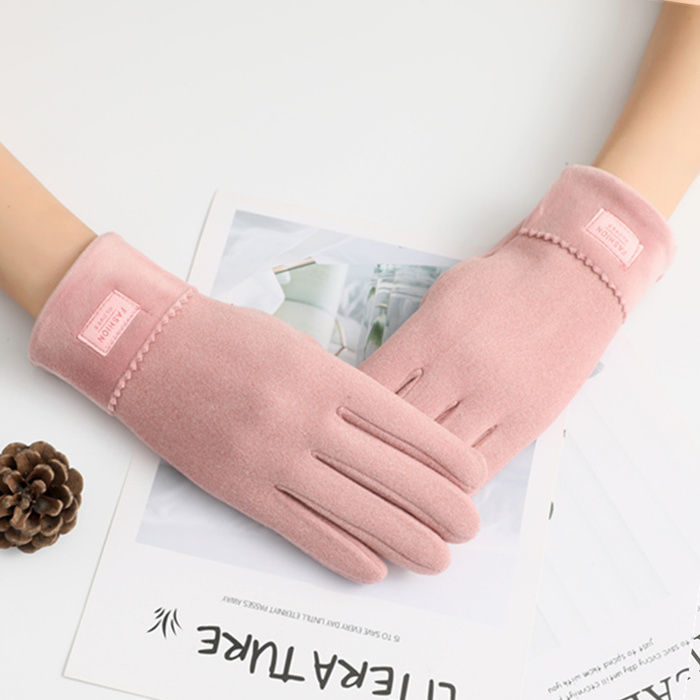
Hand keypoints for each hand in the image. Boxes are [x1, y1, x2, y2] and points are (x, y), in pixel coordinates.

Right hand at [29, 234, 485, 582]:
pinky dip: (340, 551)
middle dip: (436, 504)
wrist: (148, 348)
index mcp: (323, 376)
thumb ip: (340, 386)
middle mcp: (303, 419)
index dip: (442, 453)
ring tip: (437, 558)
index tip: (474, 475)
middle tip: (471, 527)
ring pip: (350, 508)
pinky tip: (373, 566)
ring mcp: (269, 457)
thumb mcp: (296, 344)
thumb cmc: (226, 336)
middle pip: (385, 471)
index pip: (399, 421)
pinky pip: (298, 527)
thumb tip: (385, 429)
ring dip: (400, 538)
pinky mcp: (237, 487)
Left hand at [360, 166, 674, 479]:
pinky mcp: (527, 420)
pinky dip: (451, 484)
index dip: (343, 413)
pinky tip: (432, 493)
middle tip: (345, 471)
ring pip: (436, 458)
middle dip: (366, 453)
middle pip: (396, 429)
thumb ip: (406, 344)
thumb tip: (370, 386)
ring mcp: (495, 399)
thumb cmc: (498, 284)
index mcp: (429, 335)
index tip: (331, 428)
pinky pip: (481, 466)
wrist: (574, 278)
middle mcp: (458, 371)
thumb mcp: (439, 298)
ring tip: (383, 497)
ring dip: (408, 480)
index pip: (369, 388)